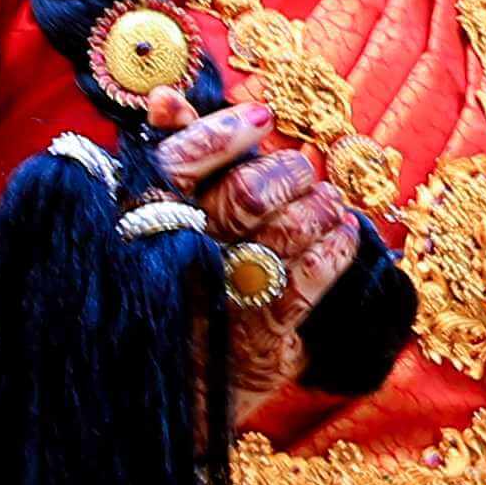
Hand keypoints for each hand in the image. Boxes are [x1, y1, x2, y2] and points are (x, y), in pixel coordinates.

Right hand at [152, 98, 362, 419]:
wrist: (179, 387)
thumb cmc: (178, 286)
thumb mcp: (163, 224)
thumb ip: (171, 157)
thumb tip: (165, 97)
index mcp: (145, 225)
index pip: (178, 163)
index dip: (222, 135)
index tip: (259, 120)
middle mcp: (179, 261)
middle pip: (244, 195)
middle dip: (287, 174)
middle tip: (303, 170)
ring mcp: (221, 298)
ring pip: (284, 233)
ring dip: (319, 207)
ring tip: (328, 201)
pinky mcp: (259, 336)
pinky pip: (307, 278)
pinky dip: (335, 248)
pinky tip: (340, 234)